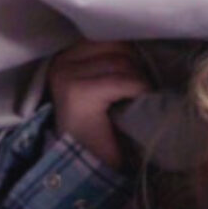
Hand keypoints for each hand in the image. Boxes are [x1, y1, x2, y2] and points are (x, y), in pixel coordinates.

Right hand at [47, 40, 150, 170]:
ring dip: (140, 81)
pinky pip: (124, 80)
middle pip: (117, 46)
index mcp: (65, 56)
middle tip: (141, 91)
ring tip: (140, 100)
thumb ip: (114, 62)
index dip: (130, 53)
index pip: (108, 37)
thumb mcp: (105, 87)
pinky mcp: (80, 92)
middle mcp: (61, 62)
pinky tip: (139, 106)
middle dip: (136, 66)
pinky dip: (140, 91)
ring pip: (123, 62)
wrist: (86, 170)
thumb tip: (146, 41)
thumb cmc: (100, 131)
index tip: (141, 73)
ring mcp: (68, 75)